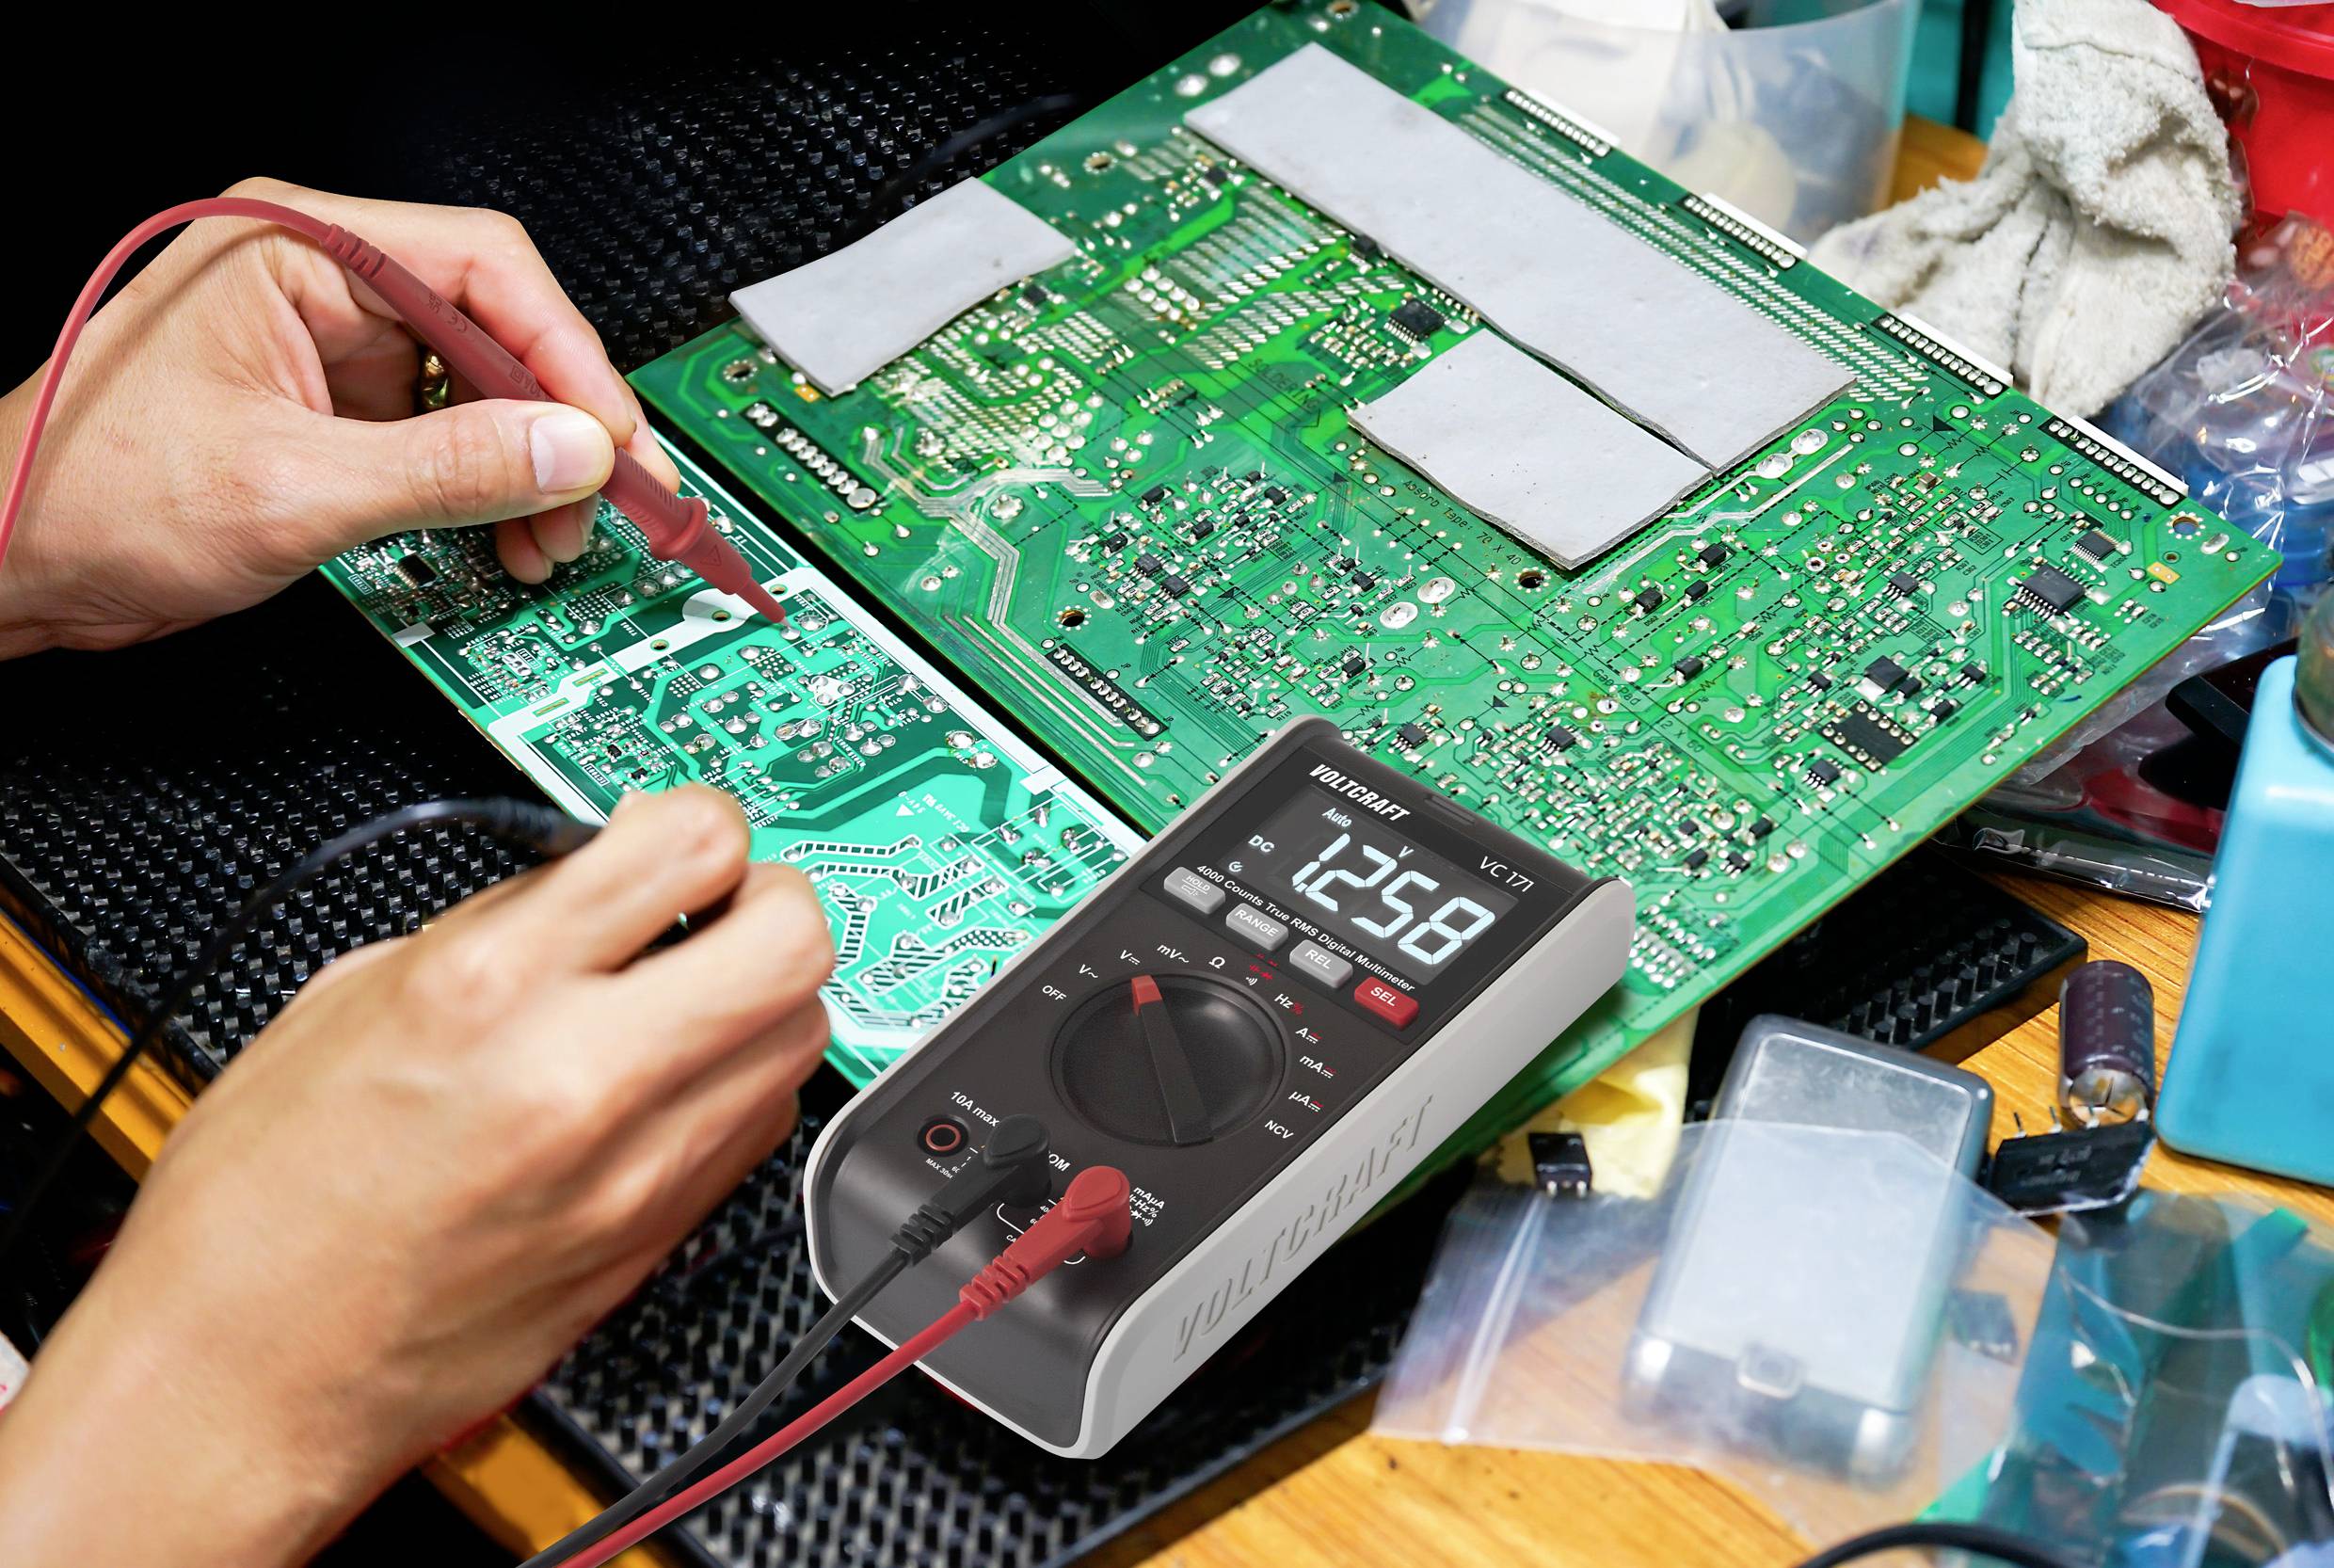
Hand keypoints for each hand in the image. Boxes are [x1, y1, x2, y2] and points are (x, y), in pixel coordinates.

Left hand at [0, 176, 681, 656]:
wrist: (13, 565)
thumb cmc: (92, 496)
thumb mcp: (293, 488)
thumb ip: (448, 467)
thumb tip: (569, 449)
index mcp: (293, 246)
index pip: (483, 266)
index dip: (565, 355)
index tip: (610, 438)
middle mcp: (317, 280)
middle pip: (496, 328)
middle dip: (554, 426)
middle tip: (598, 500)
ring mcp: (328, 345)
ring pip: (481, 388)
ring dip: (529, 468)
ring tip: (548, 538)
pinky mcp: (336, 409)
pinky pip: (445, 434)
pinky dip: (486, 490)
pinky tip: (508, 537)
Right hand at [0, 787, 833, 1567]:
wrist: (244, 1378)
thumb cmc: (258, 1205)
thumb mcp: (351, 999)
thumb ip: (501, 922)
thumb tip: (603, 869)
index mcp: (487, 988)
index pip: (693, 842)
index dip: (700, 824)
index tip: (678, 839)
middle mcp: (582, 1075)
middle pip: (796, 939)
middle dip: (768, 902)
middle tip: (717, 910)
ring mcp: (637, 1168)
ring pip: (803, 1033)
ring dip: (763, 995)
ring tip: (689, 998)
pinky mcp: (661, 1237)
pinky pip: (764, 1123)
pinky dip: (740, 1081)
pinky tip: (671, 1080)